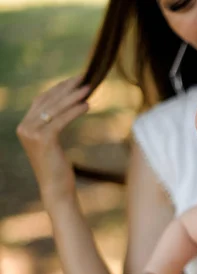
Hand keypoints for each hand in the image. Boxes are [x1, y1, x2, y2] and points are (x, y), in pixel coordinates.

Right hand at [16, 76, 89, 202]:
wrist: (56, 189)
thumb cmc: (59, 168)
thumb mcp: (53, 142)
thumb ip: (54, 125)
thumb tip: (71, 105)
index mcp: (25, 126)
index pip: (42, 100)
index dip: (58, 88)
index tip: (74, 80)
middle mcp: (24, 127)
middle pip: (48, 100)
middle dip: (66, 88)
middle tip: (84, 78)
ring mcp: (31, 133)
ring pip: (55, 108)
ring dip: (73, 96)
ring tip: (89, 88)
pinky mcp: (43, 140)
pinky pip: (61, 120)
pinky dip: (75, 111)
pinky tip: (87, 105)